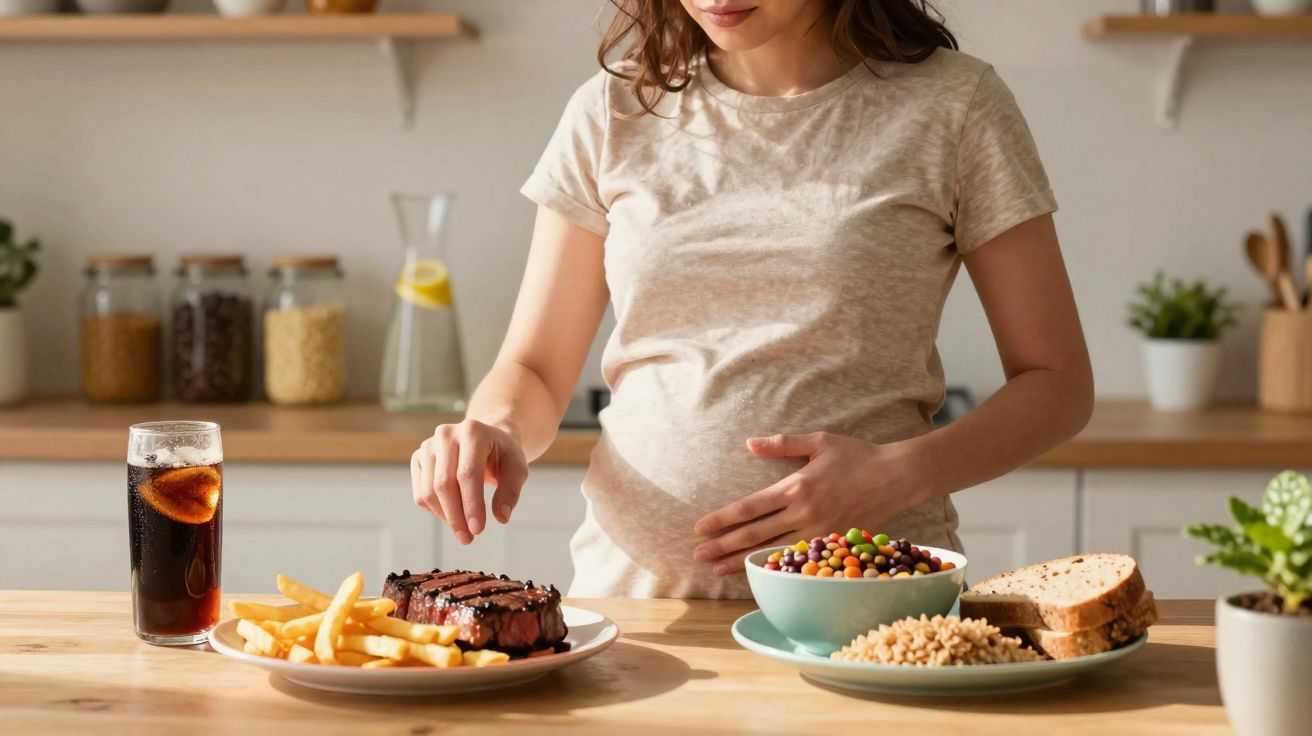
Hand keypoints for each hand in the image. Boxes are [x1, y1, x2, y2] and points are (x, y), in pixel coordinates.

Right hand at [411, 419, 528, 544]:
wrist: (487, 439)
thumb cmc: (503, 455)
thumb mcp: (517, 469)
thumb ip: (511, 491)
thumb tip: (502, 517)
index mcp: (473, 431)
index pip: (467, 473)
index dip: (471, 504)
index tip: (478, 530)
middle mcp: (445, 434)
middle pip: (444, 484)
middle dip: (456, 516)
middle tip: (468, 538)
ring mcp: (428, 445)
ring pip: (428, 491)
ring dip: (445, 517)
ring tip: (464, 531)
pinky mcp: (418, 458)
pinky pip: (420, 493)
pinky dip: (435, 511)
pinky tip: (453, 515)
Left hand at [692, 432, 926, 574]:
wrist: (898, 477)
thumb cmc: (857, 455)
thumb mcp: (818, 441)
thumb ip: (781, 444)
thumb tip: (749, 443)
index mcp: (797, 487)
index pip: (750, 508)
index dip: (722, 519)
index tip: (700, 528)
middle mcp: (804, 513)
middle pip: (755, 534)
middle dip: (723, 546)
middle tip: (697, 556)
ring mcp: (820, 532)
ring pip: (773, 551)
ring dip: (742, 561)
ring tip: (717, 569)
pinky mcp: (833, 544)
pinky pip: (798, 559)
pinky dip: (775, 566)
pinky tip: (757, 572)